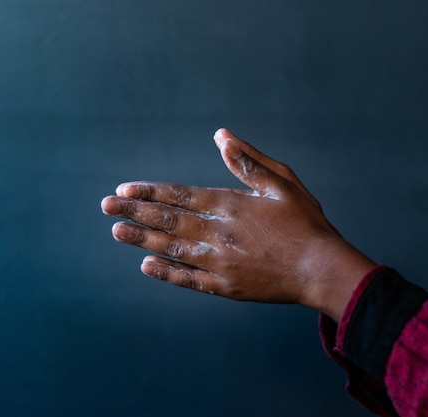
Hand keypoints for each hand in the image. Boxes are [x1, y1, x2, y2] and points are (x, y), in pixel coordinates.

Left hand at [101, 128, 375, 321]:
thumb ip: (247, 160)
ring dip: (141, 240)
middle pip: (166, 221)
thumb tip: (221, 136)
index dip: (148, 193)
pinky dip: (166, 273)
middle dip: (134, 213)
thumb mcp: (281, 181)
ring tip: (116, 232)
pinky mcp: (224, 286)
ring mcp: (218, 261)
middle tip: (106, 207)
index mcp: (228, 204)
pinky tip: (146, 266)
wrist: (321, 268)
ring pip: (171, 248)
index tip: (124, 190)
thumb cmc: (305, 222)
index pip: (177, 196)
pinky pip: (188, 279)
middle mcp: (217, 232)